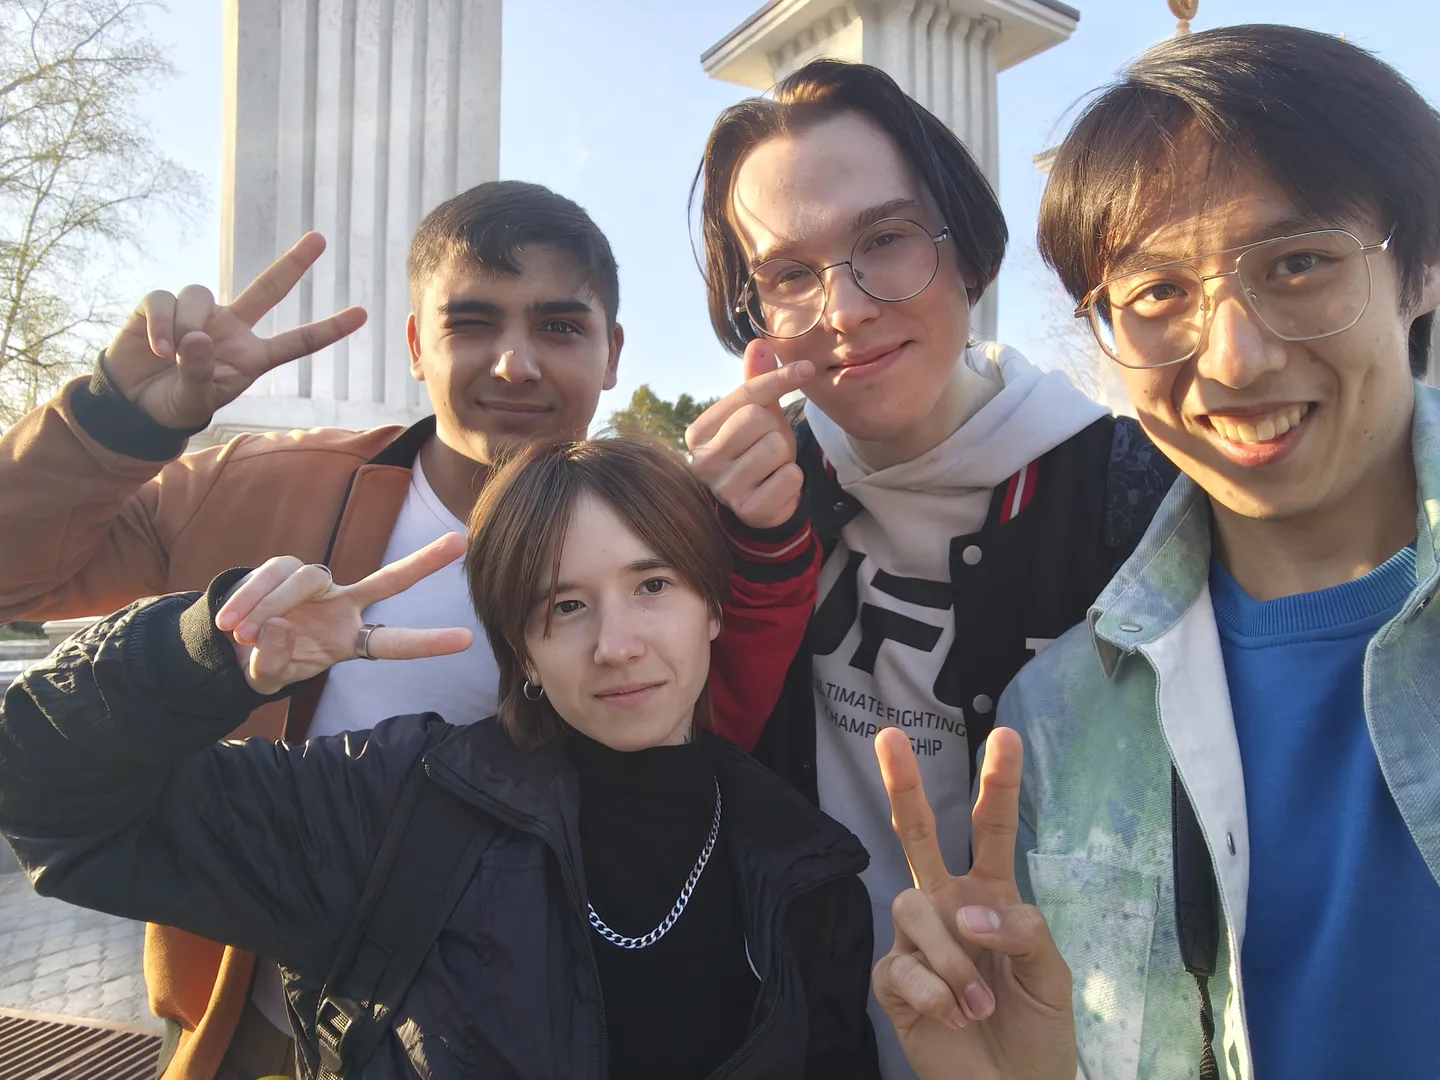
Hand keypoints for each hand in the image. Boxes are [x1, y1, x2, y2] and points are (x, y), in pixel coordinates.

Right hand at [105, 233, 366, 428]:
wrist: (133, 403)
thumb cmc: (175, 403)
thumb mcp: (194, 399)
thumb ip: (200, 373)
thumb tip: (199, 336)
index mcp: (251, 356)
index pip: (297, 342)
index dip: (328, 329)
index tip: (363, 314)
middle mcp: (231, 327)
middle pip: (268, 288)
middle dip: (294, 263)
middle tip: (321, 238)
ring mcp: (198, 312)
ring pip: (201, 294)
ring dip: (186, 325)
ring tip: (171, 355)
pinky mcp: (160, 305)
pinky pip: (165, 300)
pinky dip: (161, 323)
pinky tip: (157, 347)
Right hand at [215, 533, 472, 694]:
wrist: (230, 646)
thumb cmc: (264, 663)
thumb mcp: (269, 675)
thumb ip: (273, 660)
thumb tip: (275, 627)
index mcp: (350, 640)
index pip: (393, 641)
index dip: (427, 642)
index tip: (467, 639)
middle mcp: (344, 606)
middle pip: (387, 580)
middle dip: (423, 562)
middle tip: (459, 542)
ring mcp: (318, 585)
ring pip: (305, 580)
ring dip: (269, 605)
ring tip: (241, 635)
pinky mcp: (286, 569)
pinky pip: (273, 574)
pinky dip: (250, 597)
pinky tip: (232, 622)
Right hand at [685, 339, 813, 528]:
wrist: (761, 502)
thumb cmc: (755, 451)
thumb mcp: (755, 414)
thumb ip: (756, 382)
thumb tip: (758, 343)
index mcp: (699, 432)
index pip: (746, 395)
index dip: (780, 378)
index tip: (806, 368)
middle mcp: (702, 461)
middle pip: (759, 419)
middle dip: (775, 429)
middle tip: (769, 445)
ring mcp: (723, 489)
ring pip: (776, 448)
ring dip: (784, 456)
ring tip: (771, 467)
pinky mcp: (748, 511)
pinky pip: (789, 478)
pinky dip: (792, 480)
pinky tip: (776, 486)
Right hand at [872, 727, 1075, 1079]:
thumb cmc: (1035, 1033)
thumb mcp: (1052, 975)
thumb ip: (1024, 929)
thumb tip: (966, 910)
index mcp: (990, 895)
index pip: (991, 830)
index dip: (998, 784)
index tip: (1004, 735)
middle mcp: (946, 905)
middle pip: (917, 833)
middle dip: (905, 784)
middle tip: (889, 736)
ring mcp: (916, 941)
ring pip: (912, 906)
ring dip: (954, 959)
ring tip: (980, 1004)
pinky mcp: (893, 980)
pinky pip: (902, 965)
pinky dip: (937, 992)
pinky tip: (957, 1016)